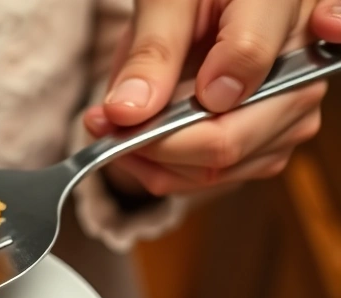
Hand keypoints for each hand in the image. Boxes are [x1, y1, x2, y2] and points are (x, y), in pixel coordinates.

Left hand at [82, 0, 340, 197]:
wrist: (216, 2)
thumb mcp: (166, 0)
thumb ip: (152, 51)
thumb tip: (127, 113)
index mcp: (281, 6)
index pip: (247, 60)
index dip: (178, 104)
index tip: (119, 112)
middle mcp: (303, 65)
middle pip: (232, 139)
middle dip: (153, 146)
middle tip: (100, 125)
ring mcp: (293, 109)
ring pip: (223, 169)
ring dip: (155, 163)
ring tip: (113, 129)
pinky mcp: (273, 138)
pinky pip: (220, 174)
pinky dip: (168, 167)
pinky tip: (137, 140)